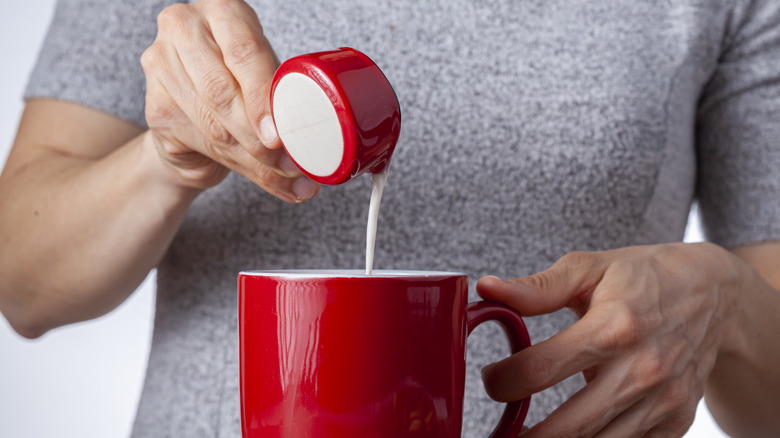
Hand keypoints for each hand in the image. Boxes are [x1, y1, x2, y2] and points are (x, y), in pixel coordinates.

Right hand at [140, 0, 318, 201]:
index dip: (262, 98)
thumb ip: (281, 106)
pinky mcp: (153, 105)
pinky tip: (253, 169)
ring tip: (277, 170)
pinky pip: (199, 141)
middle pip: (222, 91)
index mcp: (224, 11)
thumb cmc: (241, 87)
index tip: (278, 135)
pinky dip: (233, 162)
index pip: (244, 53)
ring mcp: (161, 63)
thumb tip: (308, 156)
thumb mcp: (266, 82)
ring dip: (250, 155)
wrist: (198, 112)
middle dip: (257, 135)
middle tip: (284, 161)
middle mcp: (185, 27)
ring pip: (212, 123)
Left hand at [477, 243, 743, 436]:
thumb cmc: (643, 277)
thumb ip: (537, 288)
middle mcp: (641, 369)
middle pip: (568, 426)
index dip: (502, 382)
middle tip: (501, 429)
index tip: (492, 380)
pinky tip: (574, 433)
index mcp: (613, 326)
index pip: (539, 370)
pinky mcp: (675, 420)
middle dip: (524, 436)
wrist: (713, 295)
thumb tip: (487, 289)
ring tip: (529, 435)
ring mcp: (662, 400)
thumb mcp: (590, 268)